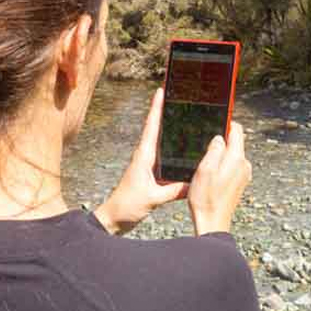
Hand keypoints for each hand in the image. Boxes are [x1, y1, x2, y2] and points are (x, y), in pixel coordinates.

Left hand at [94, 87, 187, 234]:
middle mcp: (145, 155)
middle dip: (164, 110)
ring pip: (159, 140)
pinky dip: (171, 146)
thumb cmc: (128, 206)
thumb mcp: (153, 198)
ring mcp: (147, 163)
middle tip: (176, 95)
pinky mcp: (150, 172)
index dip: (156, 108)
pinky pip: (163, 154)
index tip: (161, 90)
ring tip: (182, 113)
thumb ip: (175, 191)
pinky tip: (182, 146)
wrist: (114, 219)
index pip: (151, 126)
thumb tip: (195, 182)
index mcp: (144, 156)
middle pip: (156, 128)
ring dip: (168, 126)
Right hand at [187, 121, 251, 235]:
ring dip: (221, 155)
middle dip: (221, 140)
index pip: (236, 130)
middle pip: (235, 142)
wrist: (212, 223)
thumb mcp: (205, 169)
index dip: (225, 123)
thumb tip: (220, 138)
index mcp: (237, 158)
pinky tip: (210, 175)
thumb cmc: (206, 198)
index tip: (214, 121)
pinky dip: (222, 165)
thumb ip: (215, 149)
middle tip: (204, 147)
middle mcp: (244, 164)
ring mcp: (244, 174)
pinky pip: (232, 166)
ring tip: (205, 164)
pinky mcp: (240, 183)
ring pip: (232, 154)